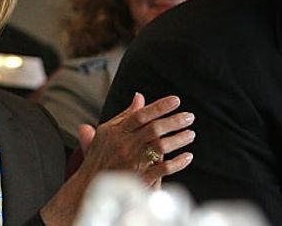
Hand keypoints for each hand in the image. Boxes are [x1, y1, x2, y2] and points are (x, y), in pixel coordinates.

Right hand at [41, 93, 194, 225]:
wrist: (91, 184)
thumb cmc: (100, 155)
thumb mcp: (108, 132)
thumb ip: (126, 115)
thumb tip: (139, 97)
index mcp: (117, 132)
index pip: (140, 115)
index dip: (159, 107)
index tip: (176, 100)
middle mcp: (125, 145)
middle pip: (154, 129)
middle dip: (174, 121)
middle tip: (189, 117)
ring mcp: (132, 161)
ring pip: (161, 147)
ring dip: (179, 139)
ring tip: (190, 134)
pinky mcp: (140, 177)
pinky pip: (164, 169)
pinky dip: (178, 162)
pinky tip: (187, 156)